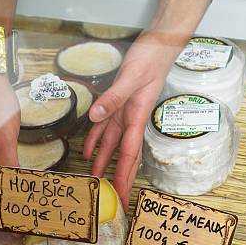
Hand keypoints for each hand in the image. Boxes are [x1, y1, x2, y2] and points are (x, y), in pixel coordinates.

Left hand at [83, 32, 178, 208]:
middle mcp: (131, 120)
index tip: (122, 194)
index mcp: (136, 118)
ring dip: (104, 162)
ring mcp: (124, 113)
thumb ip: (114, 97)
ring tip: (95, 181)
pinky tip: (87, 151)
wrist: (158, 45)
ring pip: (112, 144)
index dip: (125, 175)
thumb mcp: (131, 77)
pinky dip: (95, 138)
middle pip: (125, 156)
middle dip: (120, 177)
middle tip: (116, 199)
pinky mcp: (118, 104)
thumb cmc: (150, 59)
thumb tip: (96, 117)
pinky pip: (105, 126)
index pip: (130, 154)